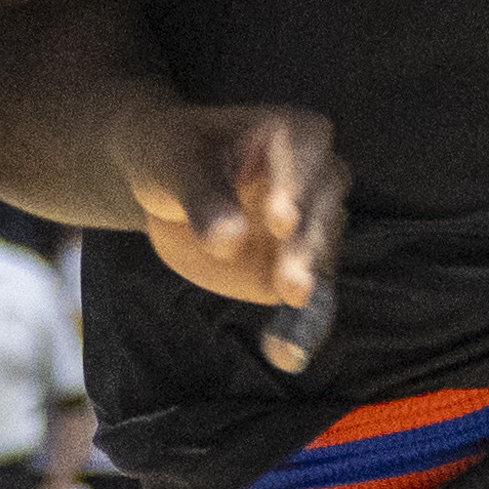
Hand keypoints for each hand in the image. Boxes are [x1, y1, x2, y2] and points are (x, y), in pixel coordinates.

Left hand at [122, 99, 347, 378]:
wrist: (168, 180)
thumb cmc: (173, 154)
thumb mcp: (173, 163)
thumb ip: (201, 198)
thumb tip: (228, 240)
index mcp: (295, 133)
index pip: (306, 154)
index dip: (295, 187)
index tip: (280, 220)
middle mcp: (317, 178)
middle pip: (320, 211)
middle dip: (305, 246)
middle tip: (290, 282)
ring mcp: (312, 225)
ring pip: (320, 255)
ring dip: (307, 282)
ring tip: (289, 306)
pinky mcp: (297, 267)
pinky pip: (309, 300)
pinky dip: (300, 327)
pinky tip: (287, 354)